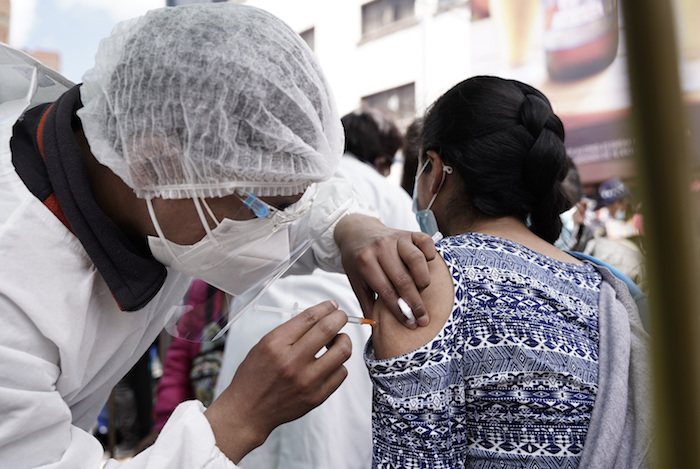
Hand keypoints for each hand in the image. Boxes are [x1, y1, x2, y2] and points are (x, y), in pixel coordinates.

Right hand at [204, 300, 350, 462]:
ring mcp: (307, 381)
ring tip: (336, 340)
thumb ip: (290, 330)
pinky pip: (342, 372)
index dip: (325, 307)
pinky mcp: (317, 396)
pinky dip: (339, 363)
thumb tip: (319, 315)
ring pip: (342, 351)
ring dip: (343, 340)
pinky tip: (330, 362)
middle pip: (328, 329)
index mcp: (275, 345)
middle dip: (339, 317)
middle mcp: (292, 362)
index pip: (309, 317)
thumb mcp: (264, 345)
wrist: (249, 411)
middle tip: (340, 317)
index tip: (332, 305)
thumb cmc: (254, 377)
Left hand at [334, 214, 436, 327]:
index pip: (387, 292)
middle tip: (423, 319)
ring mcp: (396, 238)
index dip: (400, 311)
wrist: (356, 231)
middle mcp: (381, 249)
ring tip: (423, 291)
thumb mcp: (355, 281)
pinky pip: (425, 242)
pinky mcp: (408, 232)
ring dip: (423, 280)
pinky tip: (427, 266)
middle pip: (403, 280)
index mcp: (365, 263)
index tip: (410, 324)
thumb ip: (366, 303)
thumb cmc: (358, 259)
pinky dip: (430, 254)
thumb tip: (376, 325)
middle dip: (415, 304)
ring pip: (417, 260)